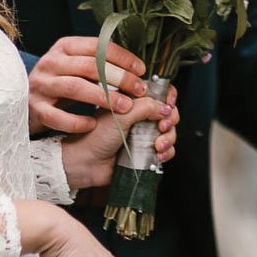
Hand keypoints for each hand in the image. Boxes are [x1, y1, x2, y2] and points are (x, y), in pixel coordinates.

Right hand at [28, 37, 148, 134]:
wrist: (25, 105)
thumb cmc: (61, 85)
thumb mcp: (76, 67)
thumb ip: (100, 64)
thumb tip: (137, 70)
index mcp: (64, 47)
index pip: (97, 46)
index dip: (122, 57)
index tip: (141, 70)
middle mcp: (50, 62)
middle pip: (90, 65)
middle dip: (119, 77)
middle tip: (139, 90)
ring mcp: (40, 85)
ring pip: (75, 87)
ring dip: (104, 97)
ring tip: (125, 107)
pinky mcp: (35, 108)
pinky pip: (57, 116)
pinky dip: (77, 121)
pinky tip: (92, 124)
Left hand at [60, 92, 178, 189]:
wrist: (85, 164)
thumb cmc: (95, 137)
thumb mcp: (120, 116)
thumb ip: (145, 106)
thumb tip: (166, 107)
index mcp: (132, 101)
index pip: (158, 92)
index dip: (168, 97)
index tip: (169, 105)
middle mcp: (140, 116)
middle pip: (169, 112)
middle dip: (170, 120)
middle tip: (162, 127)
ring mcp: (144, 134)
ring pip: (170, 131)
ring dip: (169, 138)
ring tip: (157, 146)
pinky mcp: (146, 151)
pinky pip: (167, 150)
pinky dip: (166, 152)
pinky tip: (157, 155)